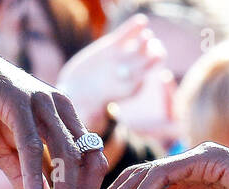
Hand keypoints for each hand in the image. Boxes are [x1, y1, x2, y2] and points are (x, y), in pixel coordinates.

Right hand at [0, 27, 108, 188]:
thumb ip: (24, 177)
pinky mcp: (19, 101)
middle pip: (85, 158)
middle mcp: (59, 106)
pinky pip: (32, 146)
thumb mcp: (4, 152)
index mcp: (63, 116)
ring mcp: (41, 101)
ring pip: (64, 153)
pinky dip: (34, 177)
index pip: (90, 157)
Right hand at [57, 15, 166, 130]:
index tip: (142, 74)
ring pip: (138, 48)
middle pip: (143, 65)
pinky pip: (127, 34)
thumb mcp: (83, 112)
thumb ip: (86, 115)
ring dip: (144, 40)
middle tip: (152, 49)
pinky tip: (141, 21)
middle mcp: (126, 73)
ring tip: (146, 35)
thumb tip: (85, 127)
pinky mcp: (114, 44)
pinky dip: (134, 27)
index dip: (142, 76)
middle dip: (148, 57)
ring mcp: (122, 57)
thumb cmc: (80, 105)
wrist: (77, 90)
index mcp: (124, 91)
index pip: (138, 83)